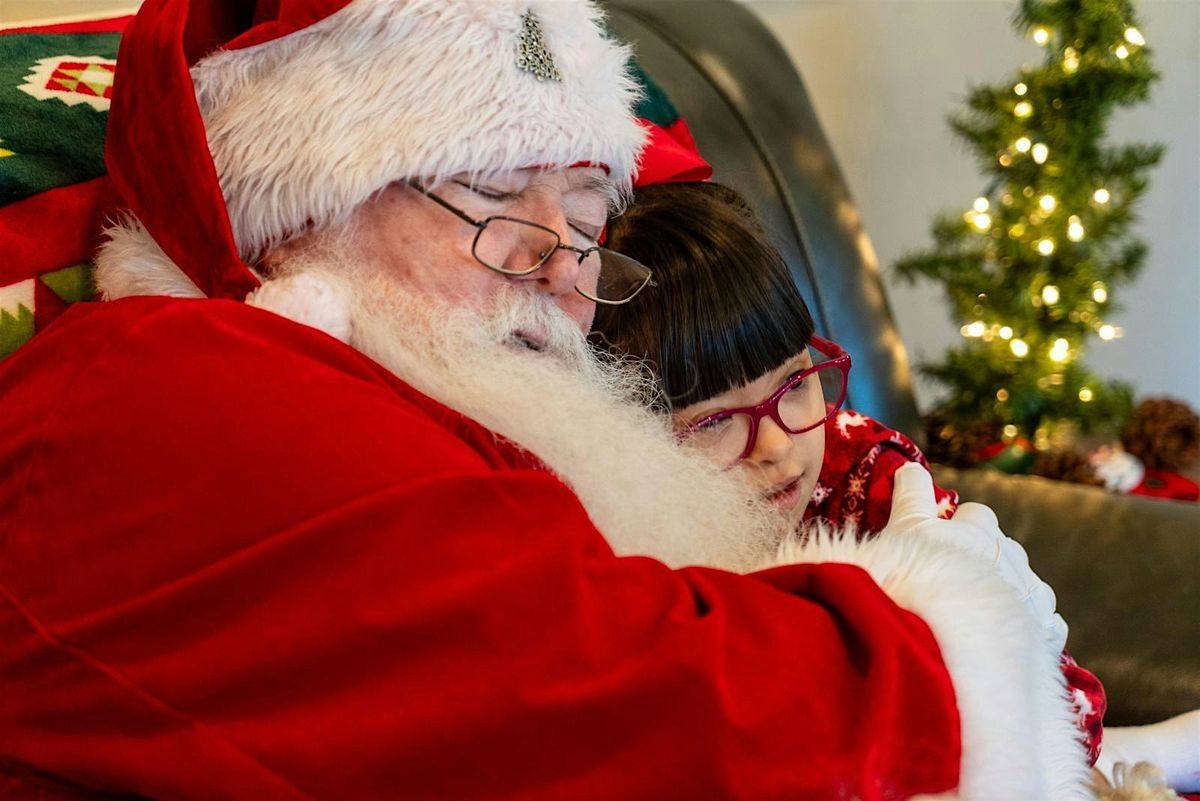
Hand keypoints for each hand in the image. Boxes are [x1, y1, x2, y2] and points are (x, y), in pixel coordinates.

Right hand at [884, 463, 1067, 652]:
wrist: (947, 633)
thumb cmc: (919, 574)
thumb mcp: (906, 526)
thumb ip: (912, 493)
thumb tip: (910, 467)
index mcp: (981, 530)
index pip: (977, 515)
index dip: (961, 525)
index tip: (942, 541)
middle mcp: (1013, 556)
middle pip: (1005, 548)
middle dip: (988, 558)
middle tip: (956, 580)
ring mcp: (1033, 595)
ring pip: (1029, 585)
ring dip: (1012, 592)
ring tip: (982, 614)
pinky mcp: (1045, 632)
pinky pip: (1049, 624)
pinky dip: (1036, 626)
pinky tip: (1016, 635)